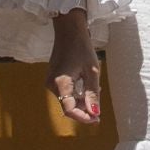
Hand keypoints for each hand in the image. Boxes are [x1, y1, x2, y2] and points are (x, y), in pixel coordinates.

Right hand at [47, 6, 100, 125]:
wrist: (69, 29)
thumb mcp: (92, 71)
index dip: (83, 117)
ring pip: (67, 99)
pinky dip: (76, 93)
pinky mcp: (53, 78)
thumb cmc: (81, 47)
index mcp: (60, 83)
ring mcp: (50, 81)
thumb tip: (95, 114)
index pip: (70, 110)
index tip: (97, 120)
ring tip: (96, 92)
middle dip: (84, 109)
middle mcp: (52, 85)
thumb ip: (92, 94)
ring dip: (81, 101)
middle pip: (68, 106)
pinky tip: (87, 87)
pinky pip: (65, 92)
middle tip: (99, 108)